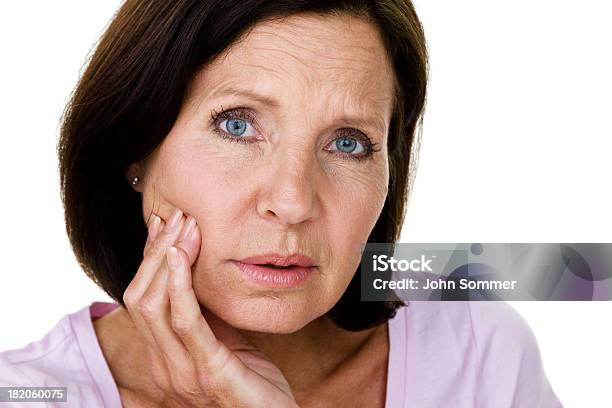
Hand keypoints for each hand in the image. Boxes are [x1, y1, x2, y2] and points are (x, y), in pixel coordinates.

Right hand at [123, 207, 298, 406]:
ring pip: (155, 305)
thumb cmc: (252, 380)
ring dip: (167, 260)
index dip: (148, 260)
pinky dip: (179, 285)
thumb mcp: (224, 338)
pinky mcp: (209, 371)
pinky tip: (182, 257)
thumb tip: (197, 269)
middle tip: (177, 217)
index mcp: (164, 356)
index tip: (162, 225)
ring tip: (185, 228)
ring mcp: (183, 371)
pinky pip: (185, 322)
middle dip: (156, 252)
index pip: (141, 299)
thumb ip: (206, 312)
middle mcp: (164, 364)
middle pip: (139, 298)